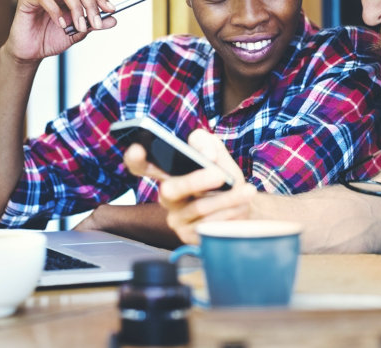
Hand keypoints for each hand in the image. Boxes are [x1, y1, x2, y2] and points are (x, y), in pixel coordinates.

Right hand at [5, 0, 116, 62]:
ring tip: (78, 26)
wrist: (31, 52)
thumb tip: (113, 20)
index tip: (111, 10)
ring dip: (76, 8)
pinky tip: (61, 24)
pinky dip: (56, 11)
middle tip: (96, 23)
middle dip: (90, 5)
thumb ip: (93, 25)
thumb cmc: (51, 39)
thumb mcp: (78, 33)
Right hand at [123, 128, 255, 243]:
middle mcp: (168, 197)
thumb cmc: (225, 179)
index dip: (135, 158)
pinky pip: (208, 226)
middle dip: (195, 181)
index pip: (141, 166)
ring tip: (246, 190)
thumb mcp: (218, 154)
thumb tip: (205, 154)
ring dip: (226, 198)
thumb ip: (207, 143)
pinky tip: (242, 206)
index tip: (138, 150)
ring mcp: (177, 219)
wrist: (245, 206)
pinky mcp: (190, 237)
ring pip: (198, 208)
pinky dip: (229, 214)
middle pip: (171, 189)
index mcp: (168, 174)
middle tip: (219, 174)